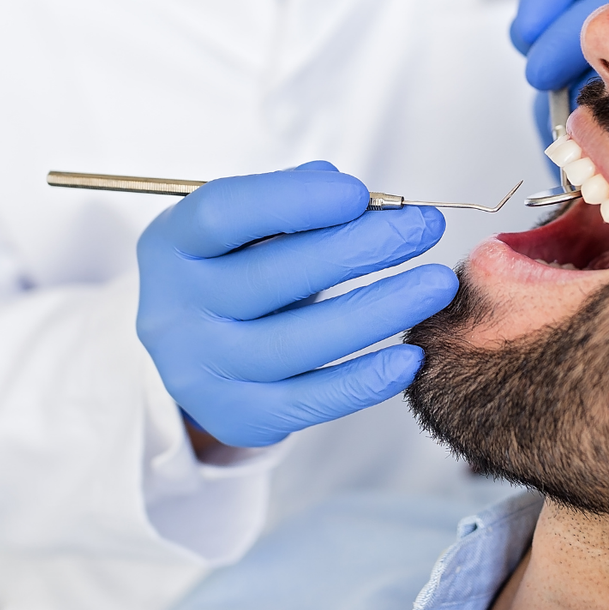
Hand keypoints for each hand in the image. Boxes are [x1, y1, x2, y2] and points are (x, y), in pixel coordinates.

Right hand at [135, 162, 458, 448]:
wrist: (197, 346)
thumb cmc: (234, 267)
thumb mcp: (247, 225)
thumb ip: (294, 200)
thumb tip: (360, 198)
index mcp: (173, 243)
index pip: (224, 214)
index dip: (293, 201)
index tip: (359, 193)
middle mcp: (174, 308)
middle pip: (272, 278)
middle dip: (359, 248)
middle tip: (422, 228)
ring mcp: (199, 369)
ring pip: (297, 343)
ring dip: (378, 311)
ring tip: (435, 284)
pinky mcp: (234, 416)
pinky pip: (307, 402)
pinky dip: (362, 381)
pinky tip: (409, 356)